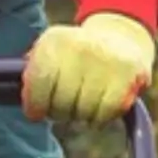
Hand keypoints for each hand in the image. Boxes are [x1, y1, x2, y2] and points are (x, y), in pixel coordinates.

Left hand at [22, 13, 154, 125]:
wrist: (119, 40)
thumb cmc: (75, 58)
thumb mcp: (51, 55)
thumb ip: (35, 76)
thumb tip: (31, 105)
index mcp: (54, 41)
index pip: (38, 81)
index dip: (35, 103)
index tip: (36, 113)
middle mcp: (78, 47)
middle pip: (61, 103)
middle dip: (60, 111)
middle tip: (66, 106)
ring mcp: (104, 61)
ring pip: (82, 111)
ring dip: (81, 115)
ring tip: (85, 102)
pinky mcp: (126, 76)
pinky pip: (104, 114)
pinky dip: (100, 118)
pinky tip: (100, 107)